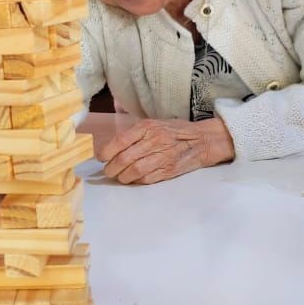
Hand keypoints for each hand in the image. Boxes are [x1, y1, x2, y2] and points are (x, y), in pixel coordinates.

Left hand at [100, 116, 233, 184]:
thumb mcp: (154, 123)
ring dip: (122, 177)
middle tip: (108, 171)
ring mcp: (163, 156)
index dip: (106, 152)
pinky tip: (134, 179)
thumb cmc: (175, 131)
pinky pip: (147, 179)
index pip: (120, 141)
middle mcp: (155, 140)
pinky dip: (137, 181)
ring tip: (120, 176)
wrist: (202, 140)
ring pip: (134, 171)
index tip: (101, 158)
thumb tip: (110, 148)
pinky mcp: (169, 170)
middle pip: (124, 159)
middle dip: (111, 168)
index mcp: (148, 126)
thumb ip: (134, 133)